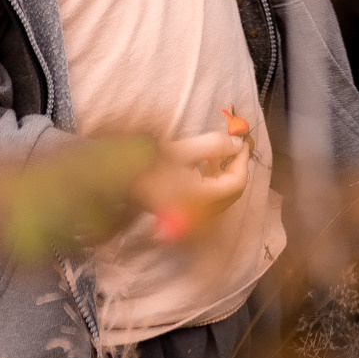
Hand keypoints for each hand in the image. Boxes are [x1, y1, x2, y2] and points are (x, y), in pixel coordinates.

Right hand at [138, 117, 253, 242]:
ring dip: (223, 175)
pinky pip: (206, 200)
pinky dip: (211, 183)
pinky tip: (202, 165)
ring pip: (220, 197)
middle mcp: (198, 213)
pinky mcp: (181, 213)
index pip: (236, 183)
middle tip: (233, 146)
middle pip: (231, 193)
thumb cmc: (147, 164)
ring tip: (216, 153)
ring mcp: (190, 216)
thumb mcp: (182, 150)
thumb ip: (214, 146)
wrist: (116, 180)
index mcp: (201, 200)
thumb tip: (237, 144)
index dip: (242, 161)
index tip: (242, 142)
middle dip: (234, 168)